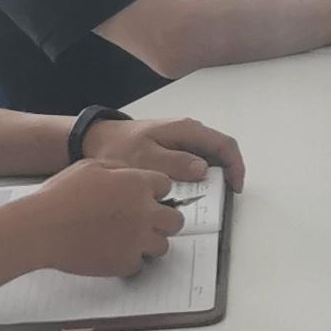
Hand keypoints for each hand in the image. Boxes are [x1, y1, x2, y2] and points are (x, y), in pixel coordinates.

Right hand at [19, 161, 181, 278]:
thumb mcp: (90, 166)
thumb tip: (132, 174)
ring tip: (130, 241)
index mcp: (138, 184)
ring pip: (162, 245)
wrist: (38, 229)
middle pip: (175, 219)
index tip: (145, 199)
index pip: (167, 186)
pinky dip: (129, 261)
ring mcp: (136, 239)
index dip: (154, 192)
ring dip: (149, 243)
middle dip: (162, 220)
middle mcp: (144, 211)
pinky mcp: (124, 262)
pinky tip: (114, 254)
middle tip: (146, 223)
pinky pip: (139, 264)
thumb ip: (119, 168)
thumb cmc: (59, 197)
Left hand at [80, 114, 245, 192]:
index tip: (234, 188)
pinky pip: (193, 162)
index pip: (224, 145)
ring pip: (207, 158)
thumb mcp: (144, 157)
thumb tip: (203, 168)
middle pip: (219, 152)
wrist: (95, 139)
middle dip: (224, 175)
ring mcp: (182, 140)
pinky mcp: (173, 149)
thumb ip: (174, 162)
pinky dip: (197, 178)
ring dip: (211, 178)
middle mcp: (189, 132)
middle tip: (219, 200)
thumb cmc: (119, 146)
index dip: (235, 167)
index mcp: (187, 130)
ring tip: (203, 200)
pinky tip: (186, 193)